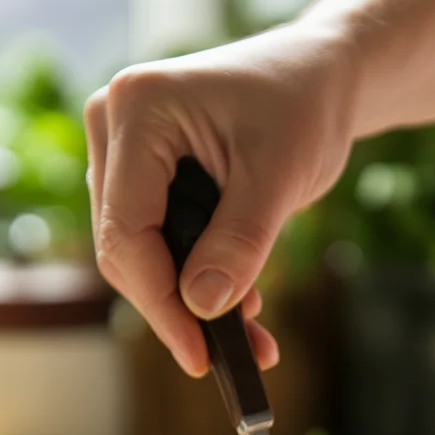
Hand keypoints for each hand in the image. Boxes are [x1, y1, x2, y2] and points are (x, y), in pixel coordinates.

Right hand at [84, 24, 355, 375]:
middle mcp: (113, 126)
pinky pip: (158, 246)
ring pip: (141, 256)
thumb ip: (240, 242)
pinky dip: (198, 284)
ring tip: (253, 336)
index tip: (200, 356)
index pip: (127, 230)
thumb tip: (201, 308)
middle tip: (237, 356)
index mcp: (139, 109)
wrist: (320, 77)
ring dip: (192, 304)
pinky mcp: (142, 179)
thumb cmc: (305, 106)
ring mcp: (123, 154)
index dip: (160, 302)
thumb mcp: (281, 176)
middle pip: (126, 249)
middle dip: (179, 310)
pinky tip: (244, 311)